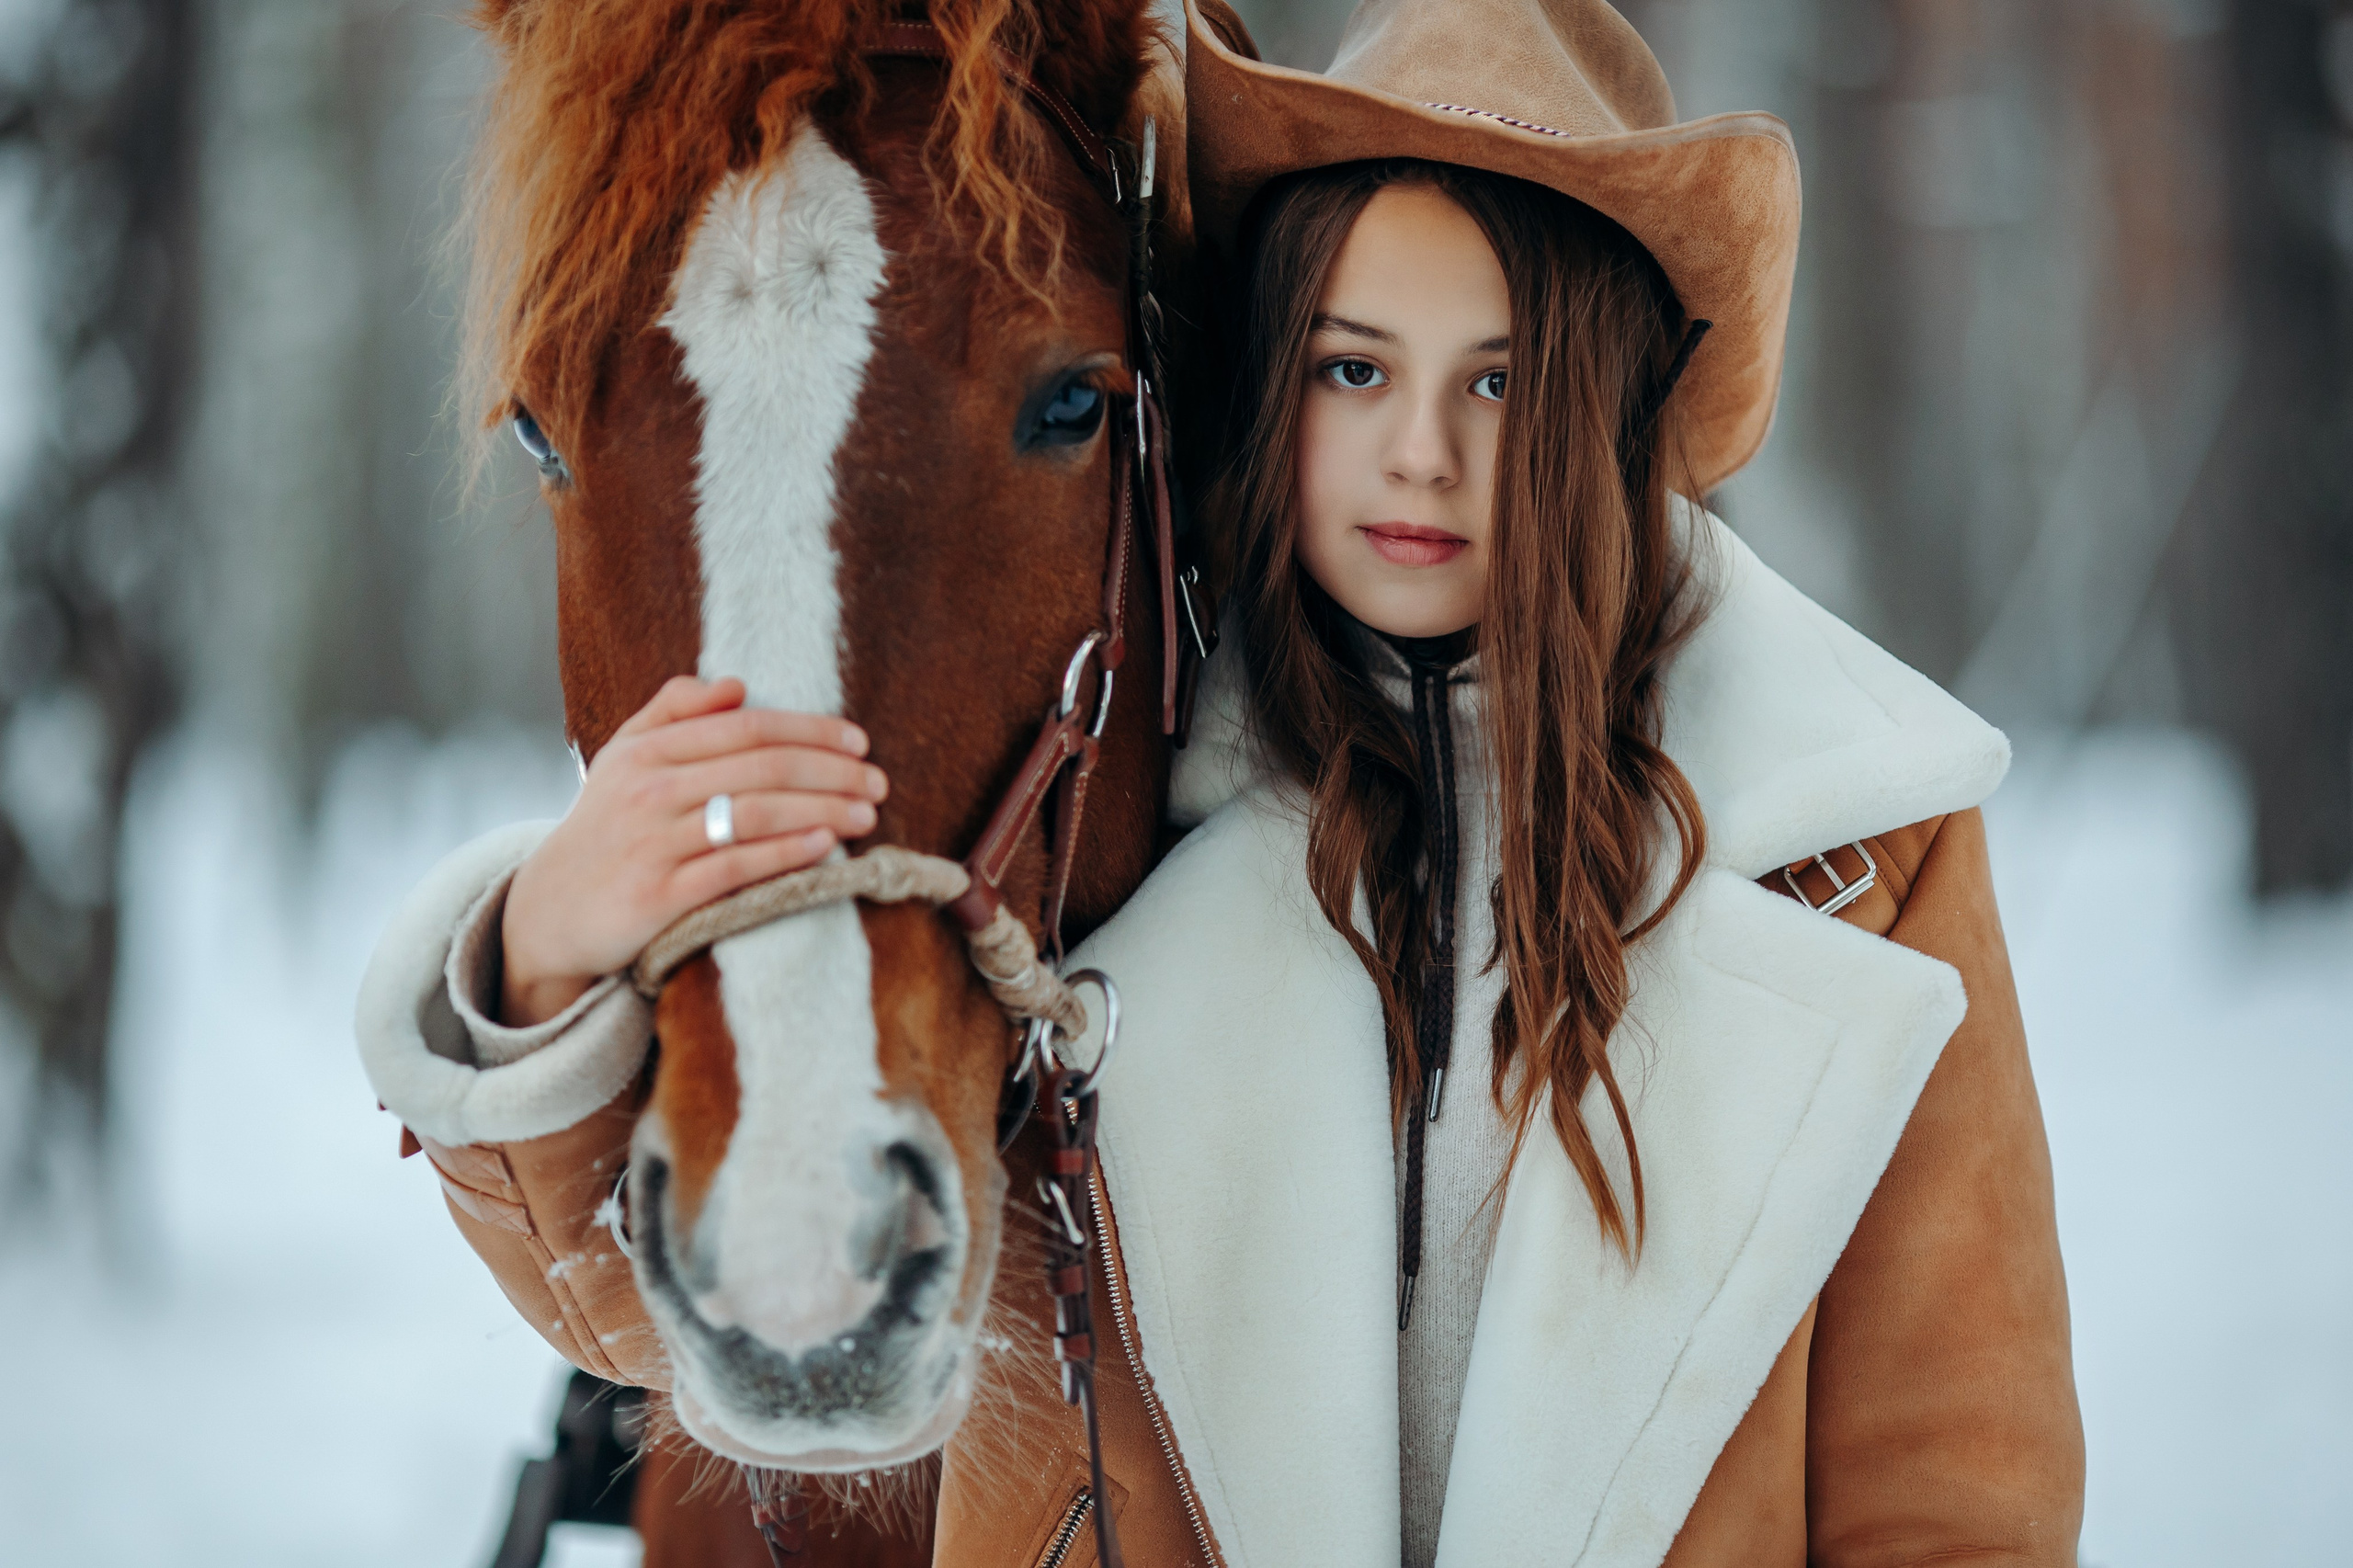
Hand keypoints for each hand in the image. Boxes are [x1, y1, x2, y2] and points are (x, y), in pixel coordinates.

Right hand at [498, 676, 887, 1025]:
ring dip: (821, 811)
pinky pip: (735, 869)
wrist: (550, 910)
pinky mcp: (659, 897)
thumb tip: (737, 685)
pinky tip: (826, 846)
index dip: (810, 730)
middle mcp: (649, 790)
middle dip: (830, 772)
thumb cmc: (606, 825)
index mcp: (647, 750)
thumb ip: (675, 711)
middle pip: (760, 769)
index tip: (859, 740)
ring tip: (866, 814)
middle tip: (878, 782)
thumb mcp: (624, 756)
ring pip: (754, 815)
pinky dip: (785, 854)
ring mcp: (653, 844)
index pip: (746, 728)